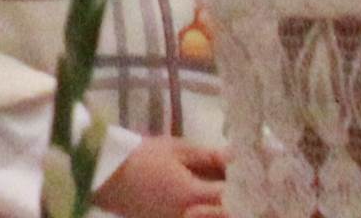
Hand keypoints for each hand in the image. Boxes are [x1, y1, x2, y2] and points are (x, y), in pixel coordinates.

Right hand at [91, 139, 233, 217]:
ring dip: (219, 207)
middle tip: (244, 187)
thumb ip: (210, 156)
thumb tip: (239, 157)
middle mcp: (190, 217)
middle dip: (238, 202)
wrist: (105, 174)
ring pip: (209, 217)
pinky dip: (204, 211)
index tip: (256, 177)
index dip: (247, 189)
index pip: (232, 199)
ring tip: (220, 189)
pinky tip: (204, 199)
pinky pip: (195, 217)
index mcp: (194, 197)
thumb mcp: (176, 150)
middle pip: (225, 214)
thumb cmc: (140, 157)